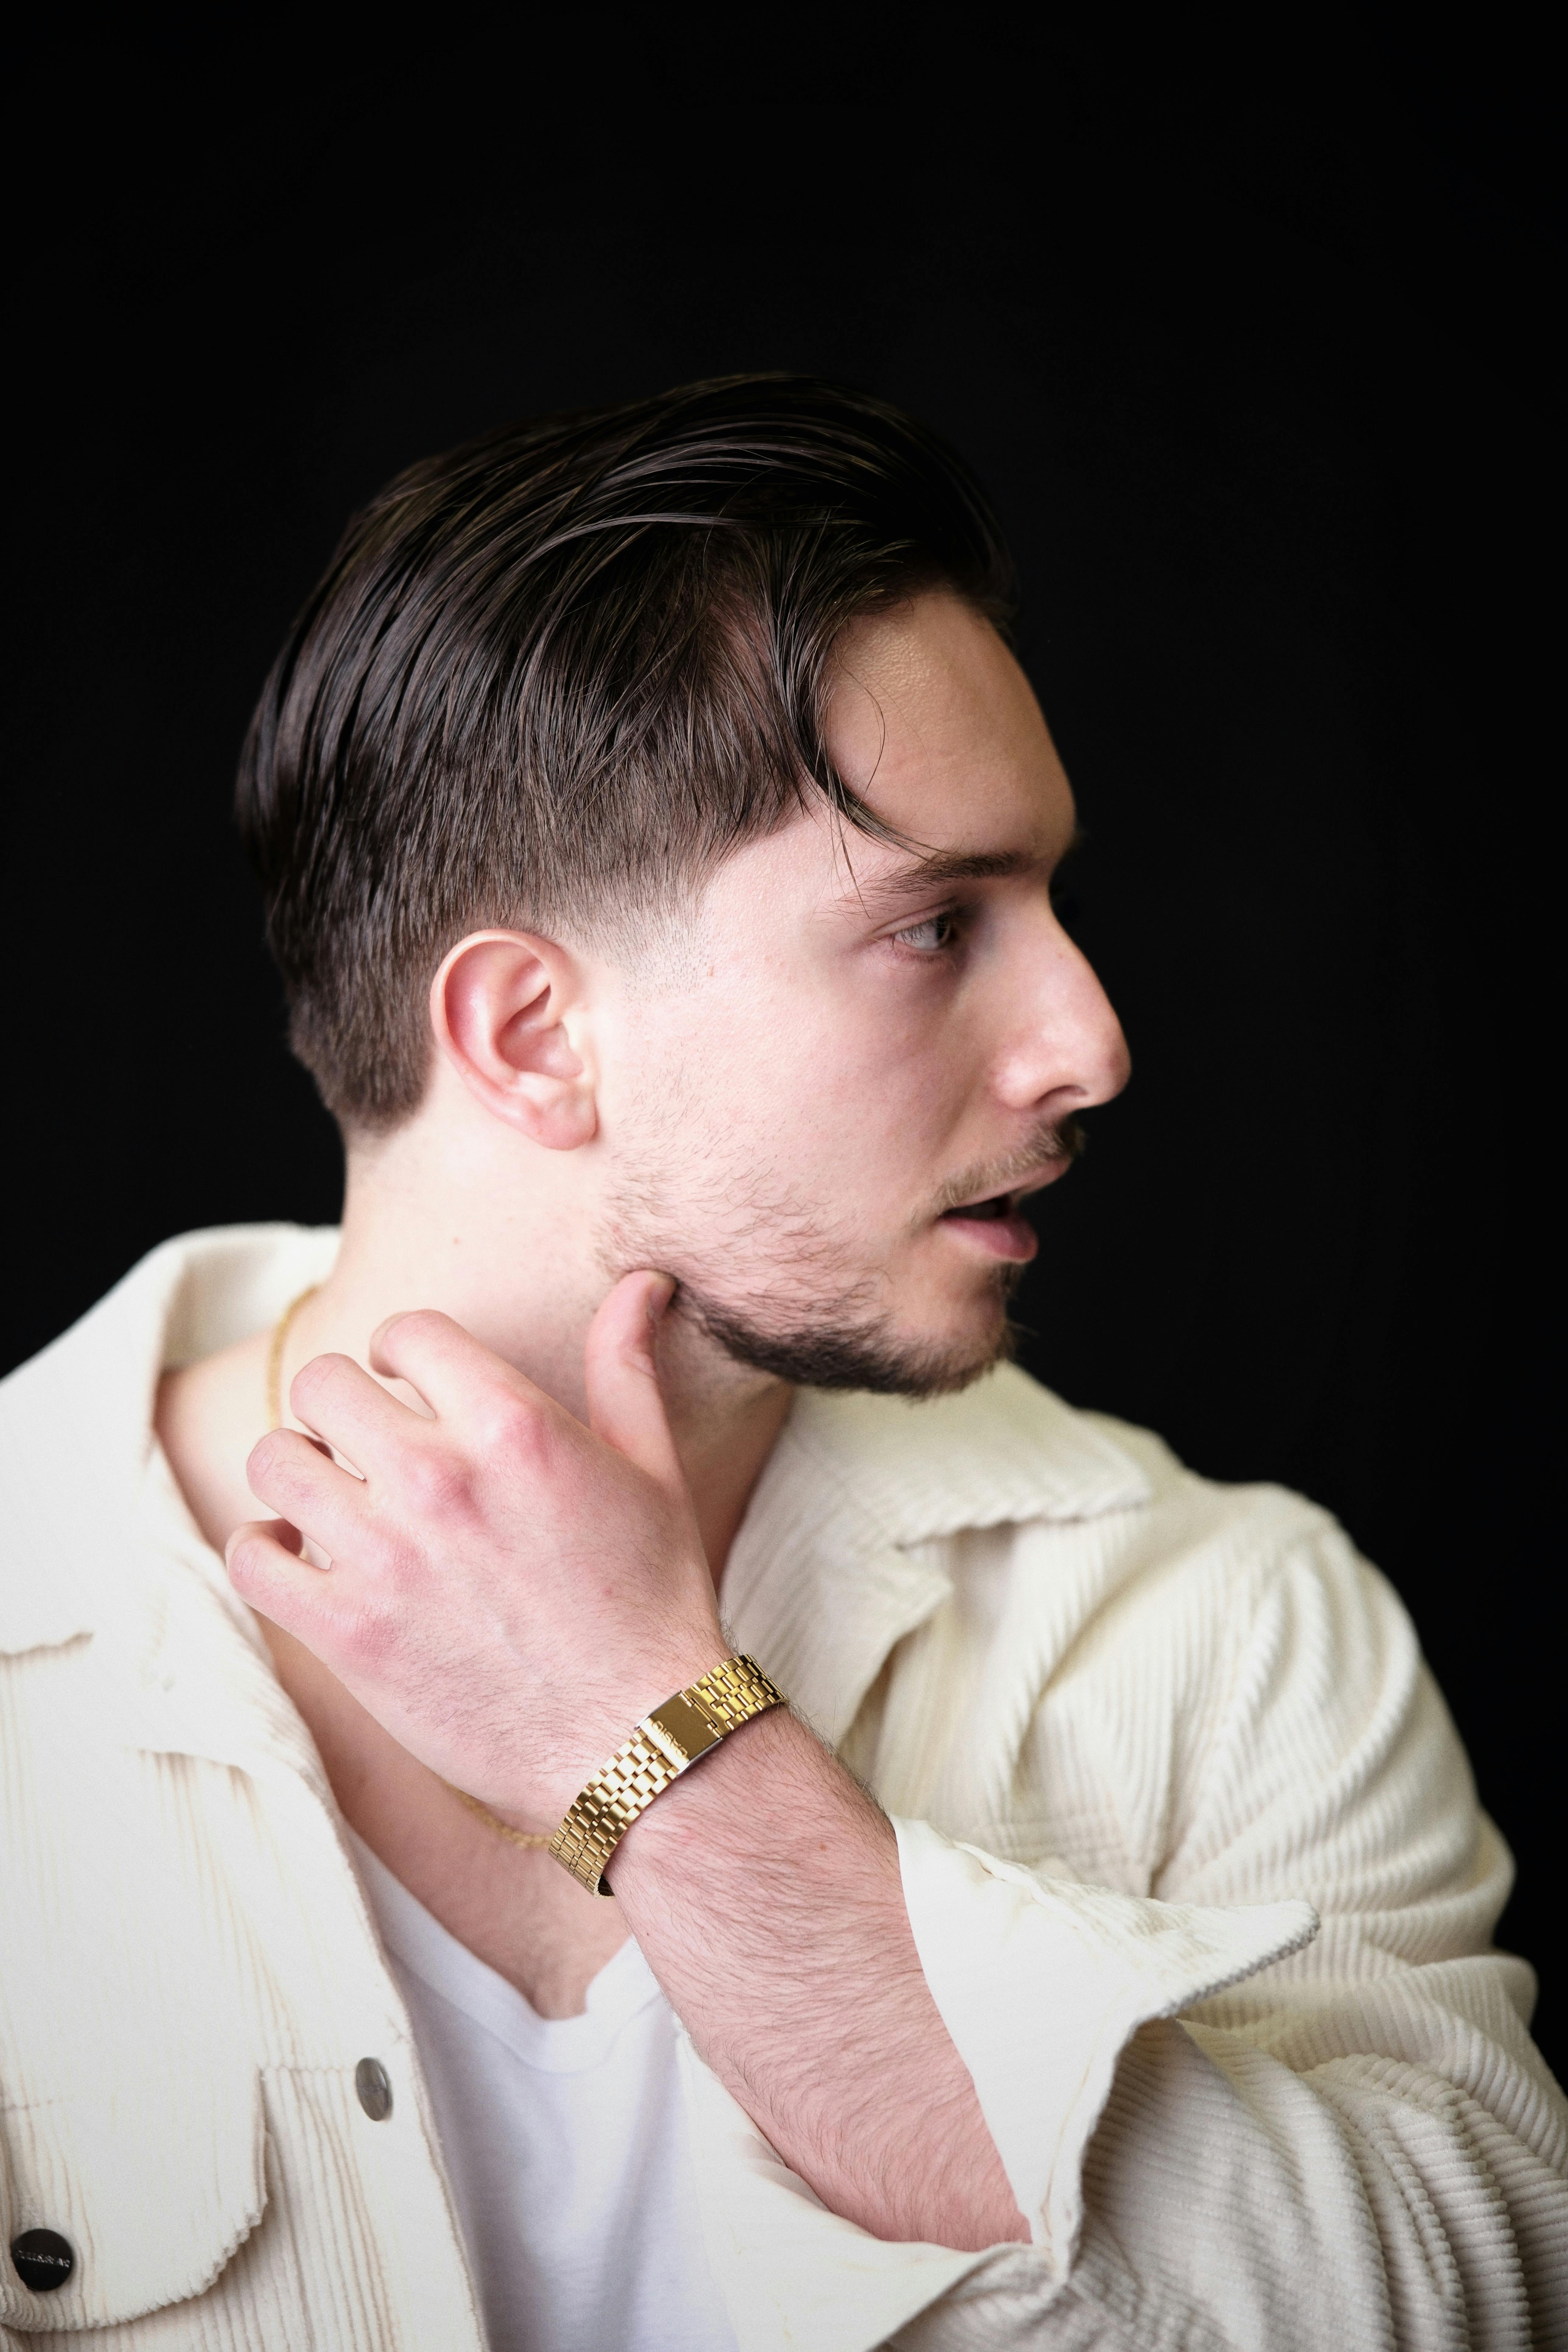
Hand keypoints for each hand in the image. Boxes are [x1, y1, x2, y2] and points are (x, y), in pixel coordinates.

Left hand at [226, 1271, 728, 1825]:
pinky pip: (250, 1560)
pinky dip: (259, 1551)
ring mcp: (386, 1558)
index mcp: (512, 1425)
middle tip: (365, 1445)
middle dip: (341, 1406)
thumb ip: (627, 1366)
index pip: (406, 1331)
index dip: (402, 1351)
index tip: (407, 1382)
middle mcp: (440, 1478)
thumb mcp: (654, 1468)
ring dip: (297, 1473)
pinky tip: (294, 1556)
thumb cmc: (652, 1601)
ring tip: (331, 1501)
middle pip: (323, 1385)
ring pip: (275, 1463)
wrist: (637, 1739)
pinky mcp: (348, 1633)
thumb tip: (640, 1281)